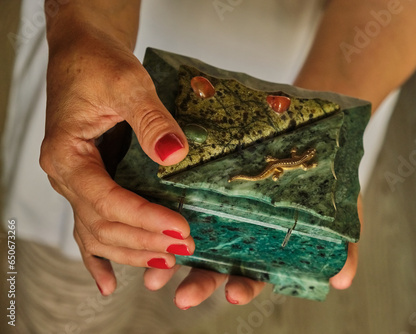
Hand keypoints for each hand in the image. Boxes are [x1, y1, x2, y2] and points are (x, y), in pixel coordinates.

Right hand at [40, 15, 267, 302]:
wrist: (83, 54)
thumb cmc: (98, 64)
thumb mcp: (127, 84)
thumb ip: (150, 120)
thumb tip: (172, 156)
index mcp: (68, 154)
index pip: (105, 199)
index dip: (143, 218)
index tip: (180, 228)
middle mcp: (67, 176)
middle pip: (101, 224)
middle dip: (144, 241)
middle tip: (184, 248)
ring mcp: (76, 183)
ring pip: (98, 232)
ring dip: (132, 251)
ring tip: (167, 262)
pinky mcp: (90, 182)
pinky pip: (89, 227)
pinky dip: (99, 257)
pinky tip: (109, 283)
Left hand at [144, 195, 362, 308]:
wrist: (312, 133)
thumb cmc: (324, 179)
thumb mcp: (339, 212)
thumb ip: (341, 246)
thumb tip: (343, 280)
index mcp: (266, 248)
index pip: (253, 275)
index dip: (244, 287)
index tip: (234, 294)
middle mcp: (238, 236)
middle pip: (216, 267)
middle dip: (200, 284)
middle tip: (183, 297)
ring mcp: (219, 214)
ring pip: (192, 243)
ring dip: (171, 263)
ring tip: (153, 279)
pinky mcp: (203, 187)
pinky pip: (180, 206)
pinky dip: (164, 221)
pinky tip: (150, 227)